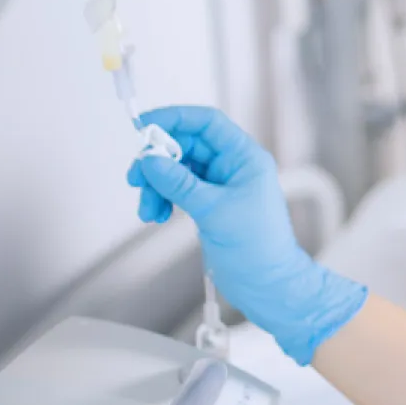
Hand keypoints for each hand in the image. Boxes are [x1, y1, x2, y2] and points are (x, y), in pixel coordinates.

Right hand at [126, 106, 365, 364]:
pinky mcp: (209, 204)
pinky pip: (178, 189)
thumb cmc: (259, 249)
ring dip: (156, 185)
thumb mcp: (215, 211)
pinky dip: (162, 198)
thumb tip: (151, 160)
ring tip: (148, 209)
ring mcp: (220, 186)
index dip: (175, 119)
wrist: (268, 285)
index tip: (144, 127)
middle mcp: (233, 167)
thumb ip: (180, 184)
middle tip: (137, 178)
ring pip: (177, 169)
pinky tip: (155, 215)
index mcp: (245, 158)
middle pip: (185, 146)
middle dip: (157, 160)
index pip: (207, 123)